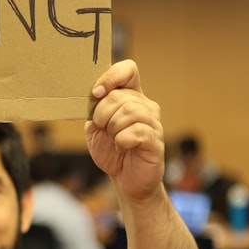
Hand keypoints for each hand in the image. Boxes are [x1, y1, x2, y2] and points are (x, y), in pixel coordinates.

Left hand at [85, 60, 164, 201]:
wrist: (125, 179)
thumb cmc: (112, 150)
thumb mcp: (95, 126)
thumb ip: (94, 109)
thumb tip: (93, 94)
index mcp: (131, 96)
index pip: (128, 69)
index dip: (110, 77)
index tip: (96, 93)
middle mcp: (146, 106)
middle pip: (120, 96)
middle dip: (102, 114)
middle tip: (103, 129)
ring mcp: (153, 122)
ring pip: (128, 112)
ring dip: (112, 128)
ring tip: (114, 139)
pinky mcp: (155, 140)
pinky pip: (135, 132)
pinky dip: (122, 141)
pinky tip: (122, 147)